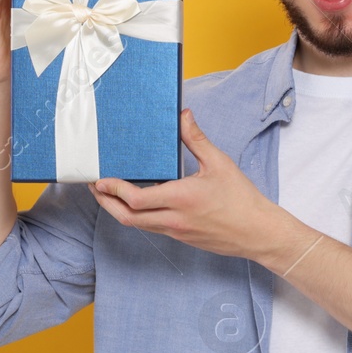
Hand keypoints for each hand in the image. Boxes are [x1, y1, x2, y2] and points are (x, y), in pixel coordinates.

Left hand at [87, 108, 282, 260]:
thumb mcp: (219, 163)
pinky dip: (137, 215)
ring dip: (118, 210)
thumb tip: (183, 115)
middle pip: (127, 217)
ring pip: (137, 224)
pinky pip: (151, 227)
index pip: (136, 199)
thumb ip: (196, 139)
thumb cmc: (242, 198)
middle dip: (106, 202)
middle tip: (94, 187)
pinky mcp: (181, 237)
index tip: (100, 179)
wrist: (257, 233)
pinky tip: (135, 202)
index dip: (114, 190)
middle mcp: (174, 219)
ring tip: (108, 193)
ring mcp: (176, 231)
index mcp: (181, 199)